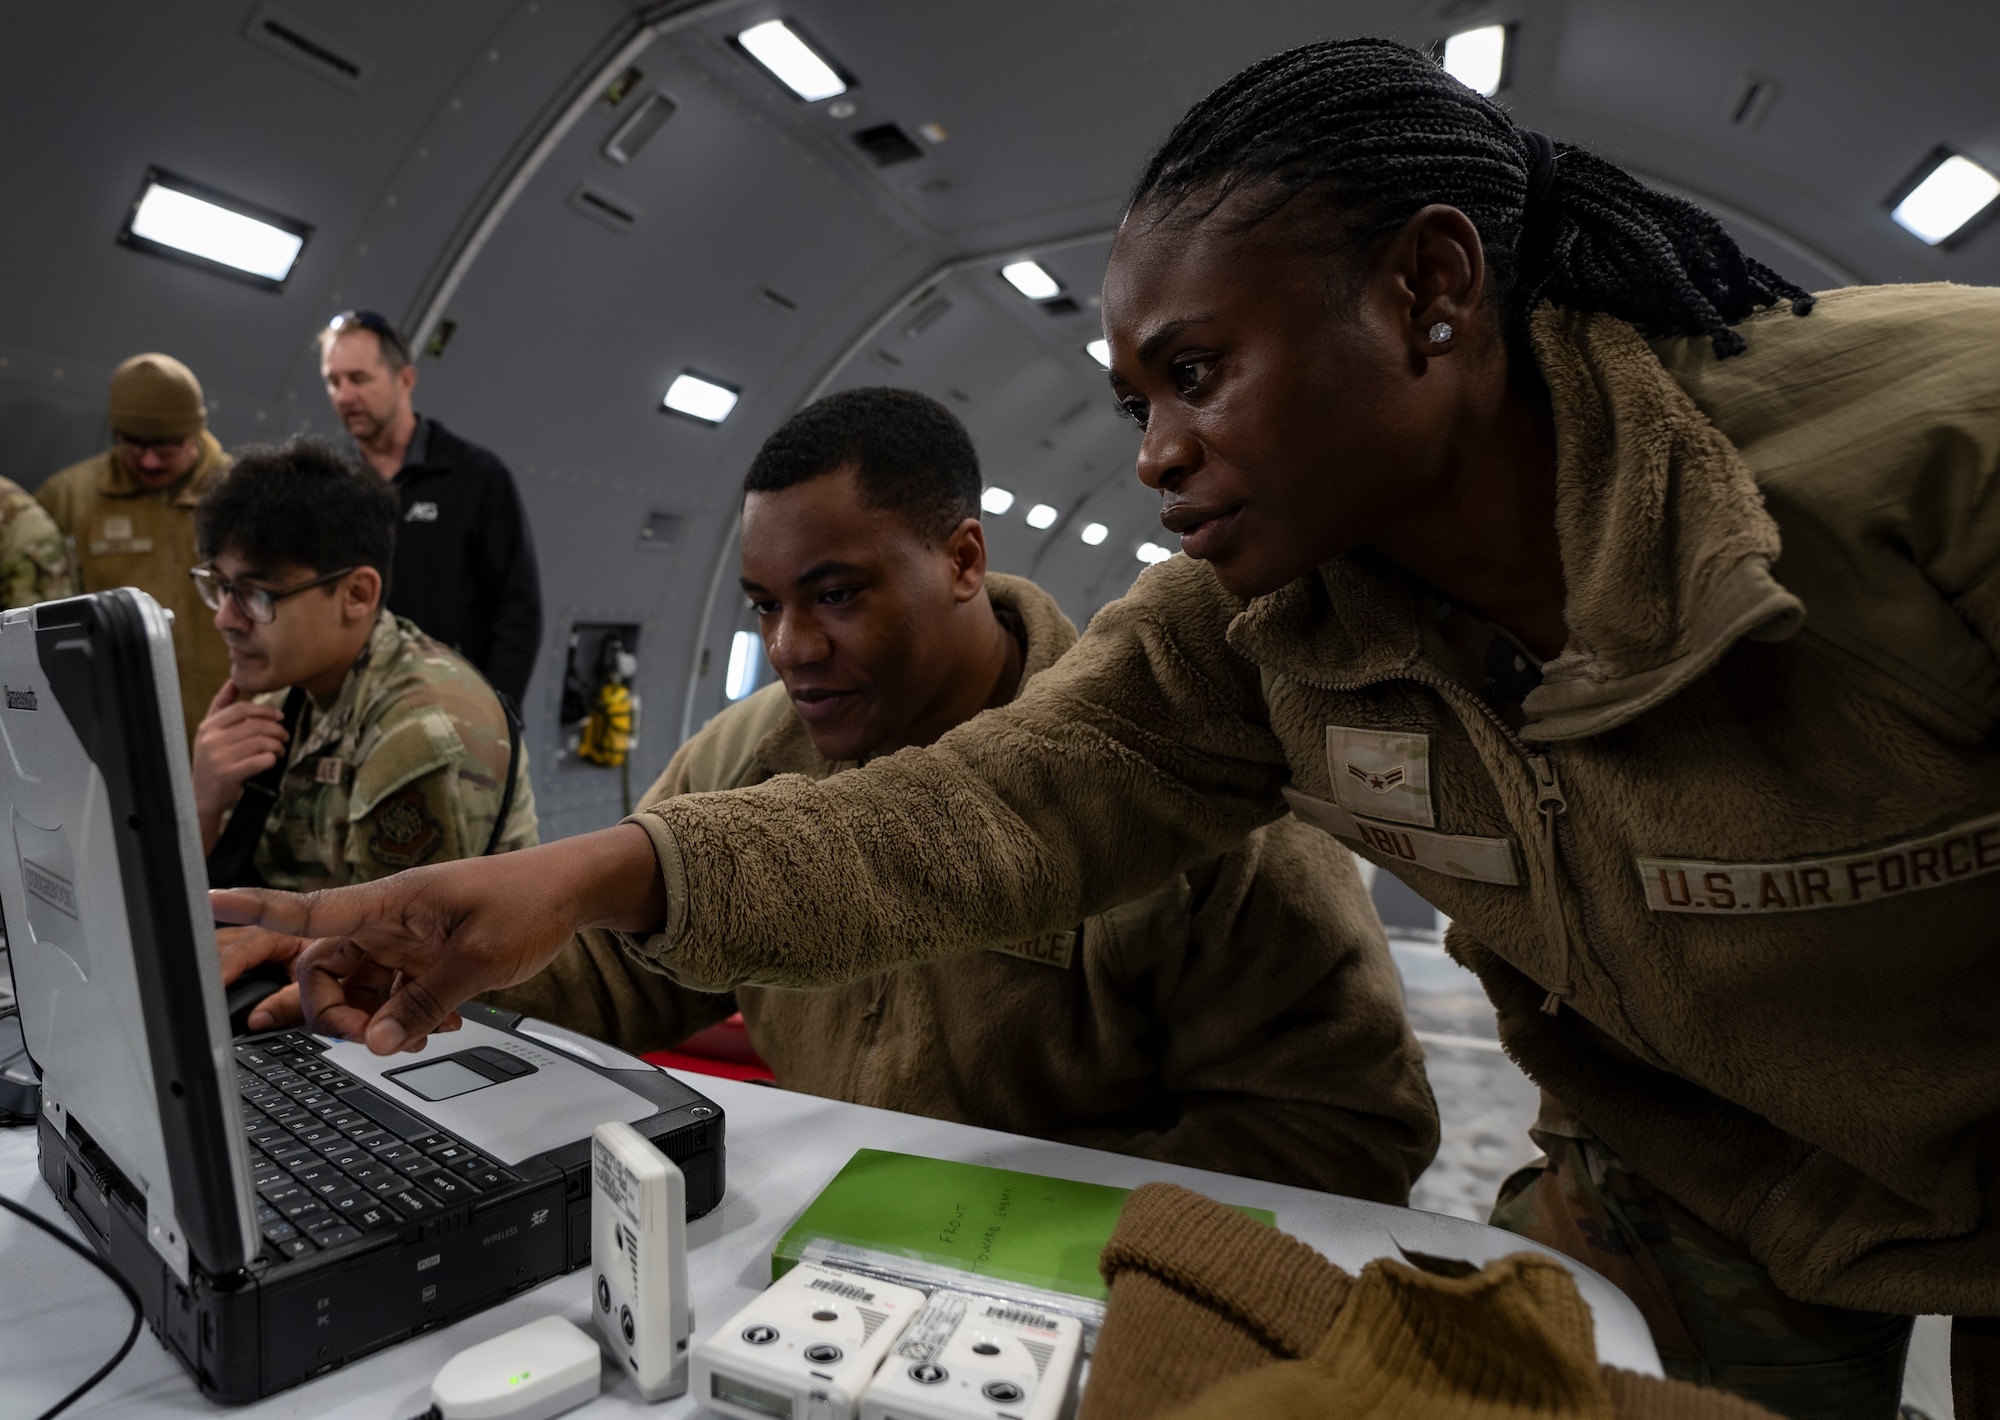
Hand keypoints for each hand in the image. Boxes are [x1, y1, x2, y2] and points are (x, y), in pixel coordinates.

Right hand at [193, 680, 289, 854]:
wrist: (201, 795)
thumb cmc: (211, 761)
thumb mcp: (209, 732)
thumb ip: (221, 707)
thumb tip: (233, 681)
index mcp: (208, 726)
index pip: (241, 709)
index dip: (265, 710)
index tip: (279, 715)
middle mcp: (211, 739)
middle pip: (255, 725)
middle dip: (276, 729)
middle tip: (284, 735)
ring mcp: (219, 757)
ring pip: (261, 742)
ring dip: (276, 745)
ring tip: (279, 749)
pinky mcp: (229, 774)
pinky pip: (261, 760)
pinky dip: (271, 759)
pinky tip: (271, 761)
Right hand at [210, 823, 667, 1054]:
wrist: (571, 892)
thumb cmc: (528, 901)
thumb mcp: (477, 958)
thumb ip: (423, 1003)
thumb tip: (374, 1044)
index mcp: (389, 903)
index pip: (308, 907)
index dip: (254, 907)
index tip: (206, 900)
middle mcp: (385, 921)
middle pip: (322, 970)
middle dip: (335, 1013)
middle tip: (375, 1038)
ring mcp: (402, 941)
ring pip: (356, 990)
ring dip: (376, 1020)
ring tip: (425, 1031)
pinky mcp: (420, 958)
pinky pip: (389, 996)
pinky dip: (404, 1017)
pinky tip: (442, 1022)